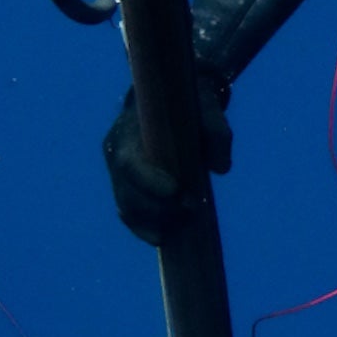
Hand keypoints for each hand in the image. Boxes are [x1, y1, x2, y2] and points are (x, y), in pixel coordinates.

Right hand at [102, 76, 232, 244]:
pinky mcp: (129, 190)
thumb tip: (220, 168)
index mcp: (127, 132)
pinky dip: (147, 229)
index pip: (130, 164)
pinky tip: (167, 236)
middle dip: (155, 209)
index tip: (176, 192)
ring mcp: (119, 175)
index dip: (149, 182)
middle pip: (127, 194)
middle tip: (189, 211)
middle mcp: (116, 155)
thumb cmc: (189, 102)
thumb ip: (216, 131)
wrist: (174, 100)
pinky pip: (132, 216)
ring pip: (128, 209)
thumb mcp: (206, 106)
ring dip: (152, 224)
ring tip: (183, 226)